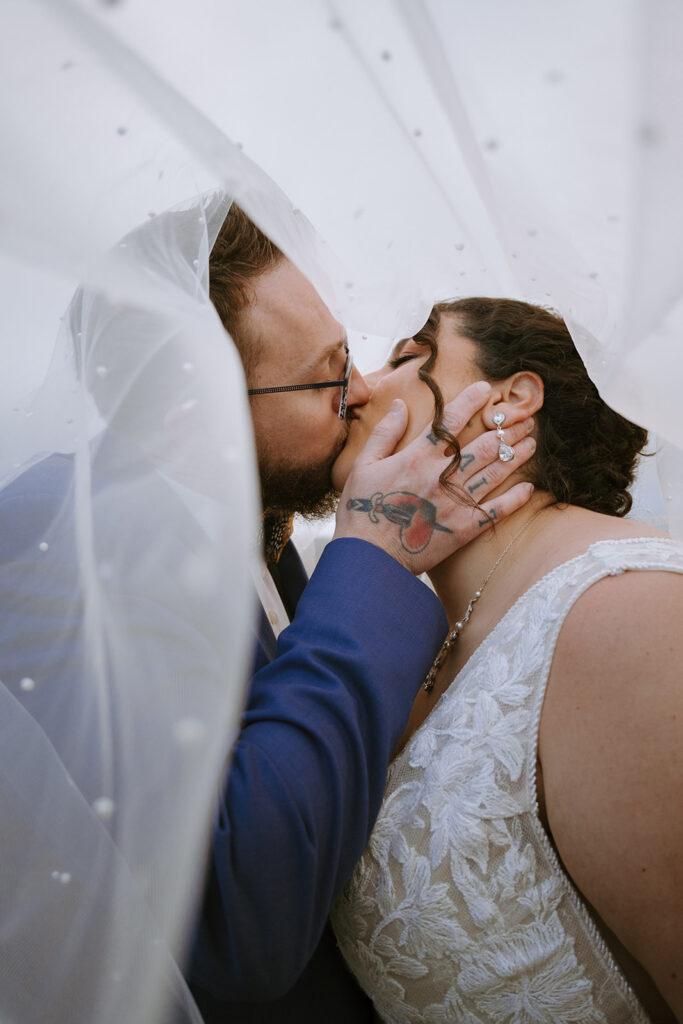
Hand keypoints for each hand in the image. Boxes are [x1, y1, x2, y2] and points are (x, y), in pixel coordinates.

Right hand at [333, 382, 535, 574]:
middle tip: (524, 419)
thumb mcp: (363, 466)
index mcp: (416, 458)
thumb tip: (400, 404)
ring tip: (531, 443)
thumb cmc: (362, 511)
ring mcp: (455, 502)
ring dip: (516, 456)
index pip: (449, 422)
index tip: (486, 389)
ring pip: (494, 472)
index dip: (470, 402)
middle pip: (483, 446)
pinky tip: (528, 487)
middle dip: (505, 430)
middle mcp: (441, 476)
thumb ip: (385, 434)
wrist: (370, 558)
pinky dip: (514, 498)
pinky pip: (496, 511)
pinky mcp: (464, 528)